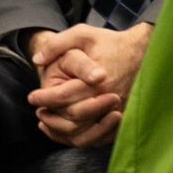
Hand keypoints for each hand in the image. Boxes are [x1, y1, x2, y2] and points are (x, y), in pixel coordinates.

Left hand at [25, 23, 153, 147]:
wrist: (141, 51)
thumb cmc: (109, 42)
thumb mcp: (82, 34)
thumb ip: (58, 44)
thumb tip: (37, 59)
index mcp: (97, 80)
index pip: (64, 96)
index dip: (44, 98)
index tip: (31, 97)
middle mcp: (108, 99)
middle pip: (73, 118)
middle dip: (51, 117)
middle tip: (38, 111)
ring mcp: (117, 112)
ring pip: (85, 134)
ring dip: (62, 132)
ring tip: (47, 123)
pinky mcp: (122, 119)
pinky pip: (99, 138)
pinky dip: (80, 139)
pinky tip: (66, 132)